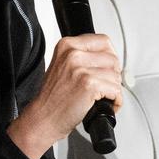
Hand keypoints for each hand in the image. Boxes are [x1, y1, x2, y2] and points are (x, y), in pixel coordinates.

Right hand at [9, 34, 123, 158]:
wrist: (43, 118)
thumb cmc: (53, 97)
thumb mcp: (63, 65)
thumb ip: (83, 56)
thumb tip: (109, 57)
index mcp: (67, 45)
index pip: (104, 41)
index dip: (110, 56)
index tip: (108, 68)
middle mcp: (73, 54)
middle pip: (113, 59)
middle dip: (113, 75)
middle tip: (105, 86)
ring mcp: (80, 69)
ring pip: (115, 75)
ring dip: (114, 89)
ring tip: (103, 97)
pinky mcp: (89, 84)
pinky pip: (116, 90)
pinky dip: (115, 100)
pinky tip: (105, 104)